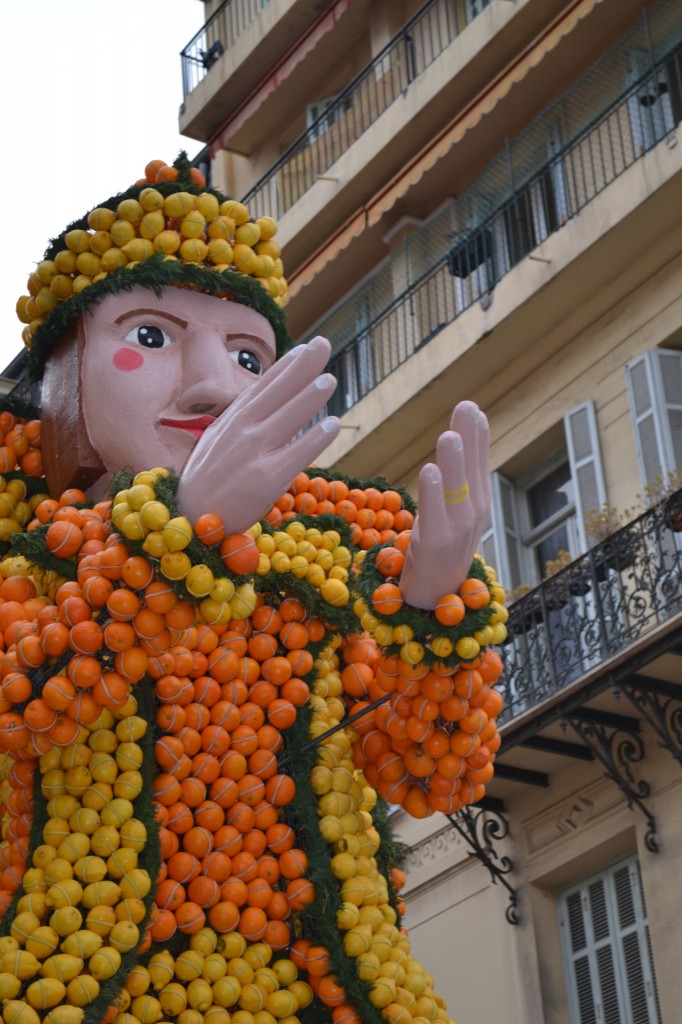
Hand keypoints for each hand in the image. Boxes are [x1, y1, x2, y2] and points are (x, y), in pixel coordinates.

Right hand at [176, 337, 340, 532]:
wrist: (189, 519)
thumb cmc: (208, 480)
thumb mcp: (218, 440)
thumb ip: (243, 420)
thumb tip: (268, 400)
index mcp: (231, 420)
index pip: (263, 386)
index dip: (285, 366)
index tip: (305, 348)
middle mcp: (241, 431)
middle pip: (276, 393)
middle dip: (301, 367)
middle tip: (323, 344)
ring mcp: (252, 454)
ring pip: (286, 418)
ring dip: (309, 397)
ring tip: (329, 378)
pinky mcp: (264, 480)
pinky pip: (295, 455)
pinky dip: (314, 438)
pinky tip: (332, 424)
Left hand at [399, 402, 489, 609]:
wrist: (436, 598)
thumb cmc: (440, 550)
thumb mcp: (454, 511)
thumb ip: (455, 481)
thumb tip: (456, 442)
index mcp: (477, 502)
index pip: (479, 462)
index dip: (477, 436)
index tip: (473, 409)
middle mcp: (473, 513)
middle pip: (471, 470)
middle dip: (468, 438)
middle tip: (466, 406)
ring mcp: (457, 529)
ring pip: (455, 489)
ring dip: (452, 462)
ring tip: (448, 436)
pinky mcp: (437, 544)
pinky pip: (434, 514)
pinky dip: (433, 492)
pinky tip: (429, 470)